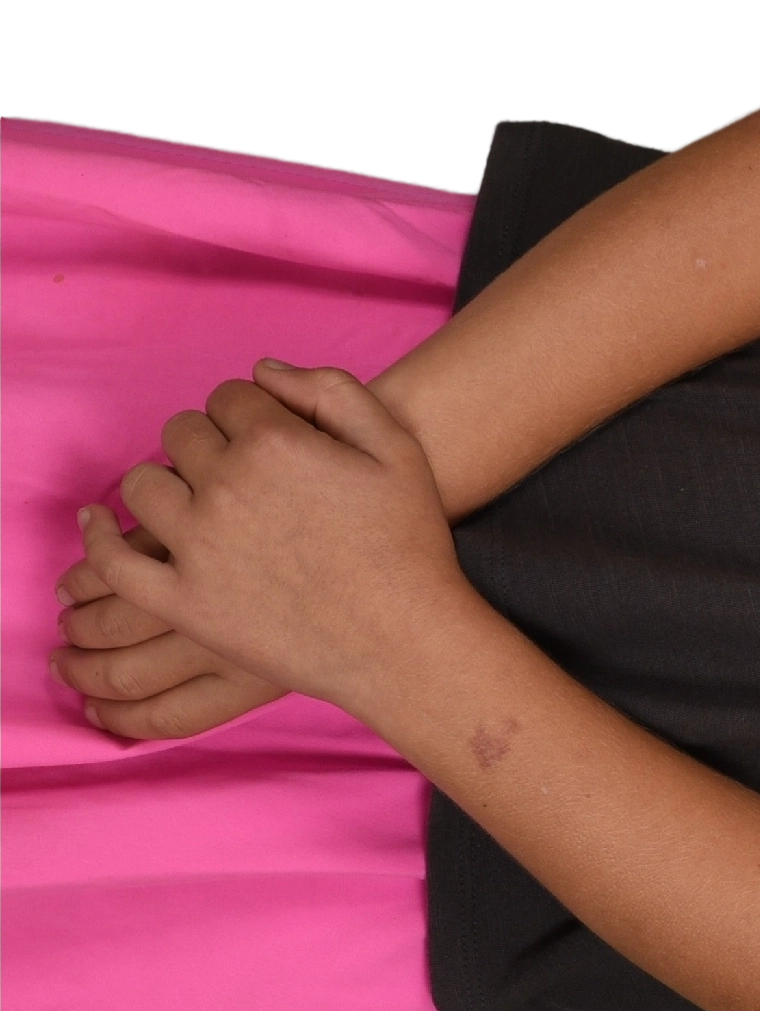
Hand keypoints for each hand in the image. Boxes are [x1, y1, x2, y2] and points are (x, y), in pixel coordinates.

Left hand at [61, 360, 472, 724]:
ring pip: (142, 485)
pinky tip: (100, 522)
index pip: (229, 397)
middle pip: (181, 434)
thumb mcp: (397, 448)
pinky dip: (99, 536)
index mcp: (275, 443)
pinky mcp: (183, 599)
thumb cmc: (409, 544)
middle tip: (244, 475)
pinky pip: (114, 560)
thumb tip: (263, 370)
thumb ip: (333, 390)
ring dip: (165, 482)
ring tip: (195, 500)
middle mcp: (225, 486)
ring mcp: (197, 545)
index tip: (273, 440)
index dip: (252, 413)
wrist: (404, 640)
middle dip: (208, 443)